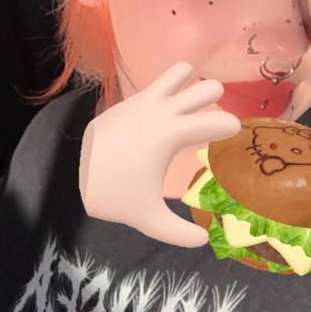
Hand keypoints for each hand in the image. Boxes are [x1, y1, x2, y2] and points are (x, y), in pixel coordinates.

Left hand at [79, 61, 240, 247]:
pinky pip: (161, 83)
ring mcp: (146, 99)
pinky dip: (171, 91)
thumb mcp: (148, 218)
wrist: (76, 173)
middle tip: (209, 123)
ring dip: (193, 84)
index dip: (232, 127)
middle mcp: (163, 110)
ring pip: (182, 71)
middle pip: (208, 87)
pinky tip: (168, 112)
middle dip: (216, 101)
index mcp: (172, 134)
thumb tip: (204, 240)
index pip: (217, 121)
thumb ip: (178, 233)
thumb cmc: (116, 193)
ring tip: (191, 108)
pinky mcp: (133, 98)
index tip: (235, 135)